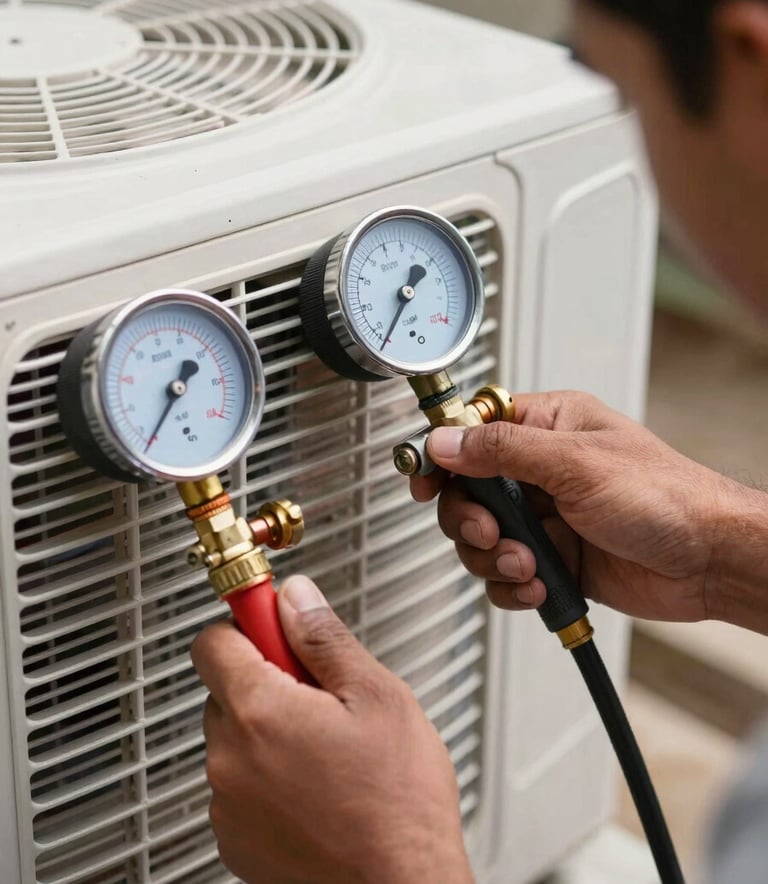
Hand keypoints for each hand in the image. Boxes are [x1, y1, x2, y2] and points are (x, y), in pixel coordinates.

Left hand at [191, 575, 473, 883]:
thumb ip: (325, 639)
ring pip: (235, 739)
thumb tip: (295, 597)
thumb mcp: (378, 697)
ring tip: (327, 752)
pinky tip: (316, 789)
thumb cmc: (398, 805)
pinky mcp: (234, 841)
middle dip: (268, 683)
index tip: (273, 626)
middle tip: (321, 700)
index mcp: (259, 713)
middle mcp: (229, 760)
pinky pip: (239, 785)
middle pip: (225, 689)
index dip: (247, 625)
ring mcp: (228, 806)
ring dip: (268, 734)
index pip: (213, 641)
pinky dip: (267, 779)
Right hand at [411, 391, 733, 623]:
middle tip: (491, 531)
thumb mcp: (575, 462)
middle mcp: (540, 471)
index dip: (443, 454)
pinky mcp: (552, 559)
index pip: (473, 430)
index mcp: (547, 427)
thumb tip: (446, 442)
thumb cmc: (666, 496)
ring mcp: (545, 517)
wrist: (707, 562)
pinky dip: (512, 586)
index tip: (423, 480)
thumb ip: (503, 450)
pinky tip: (538, 587)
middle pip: (466, 491)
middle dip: (470, 518)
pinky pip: (504, 575)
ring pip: (480, 537)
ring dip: (494, 557)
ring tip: (528, 564)